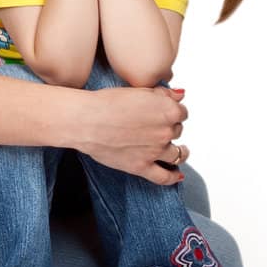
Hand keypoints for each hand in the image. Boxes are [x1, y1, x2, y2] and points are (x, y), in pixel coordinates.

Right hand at [74, 85, 189, 185]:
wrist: (85, 120)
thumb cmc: (105, 103)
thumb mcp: (137, 90)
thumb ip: (162, 93)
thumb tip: (179, 95)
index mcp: (167, 110)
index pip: (181, 112)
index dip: (172, 111)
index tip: (165, 111)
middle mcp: (166, 131)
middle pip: (177, 130)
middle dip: (169, 127)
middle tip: (155, 125)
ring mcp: (155, 151)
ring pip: (177, 153)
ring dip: (180, 151)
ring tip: (180, 150)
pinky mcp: (142, 166)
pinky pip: (164, 176)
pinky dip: (173, 176)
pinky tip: (177, 174)